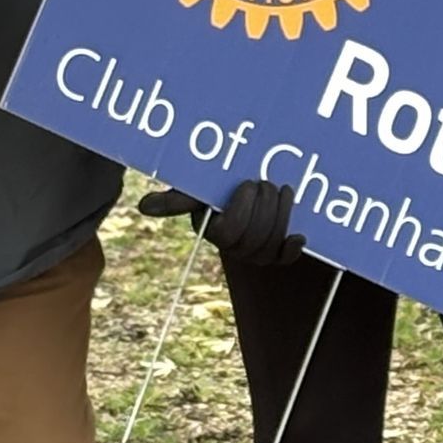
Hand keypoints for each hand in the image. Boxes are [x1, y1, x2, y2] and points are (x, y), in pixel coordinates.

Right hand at [137, 179, 303, 265]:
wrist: (238, 188)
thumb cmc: (215, 187)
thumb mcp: (197, 189)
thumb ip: (175, 199)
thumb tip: (143, 206)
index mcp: (213, 232)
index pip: (229, 232)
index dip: (243, 209)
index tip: (248, 183)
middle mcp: (233, 249)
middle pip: (254, 240)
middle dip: (266, 207)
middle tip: (267, 182)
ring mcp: (254, 252)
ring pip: (270, 246)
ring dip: (282, 216)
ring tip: (283, 191)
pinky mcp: (274, 252)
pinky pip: (283, 260)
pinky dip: (292, 250)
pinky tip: (299, 236)